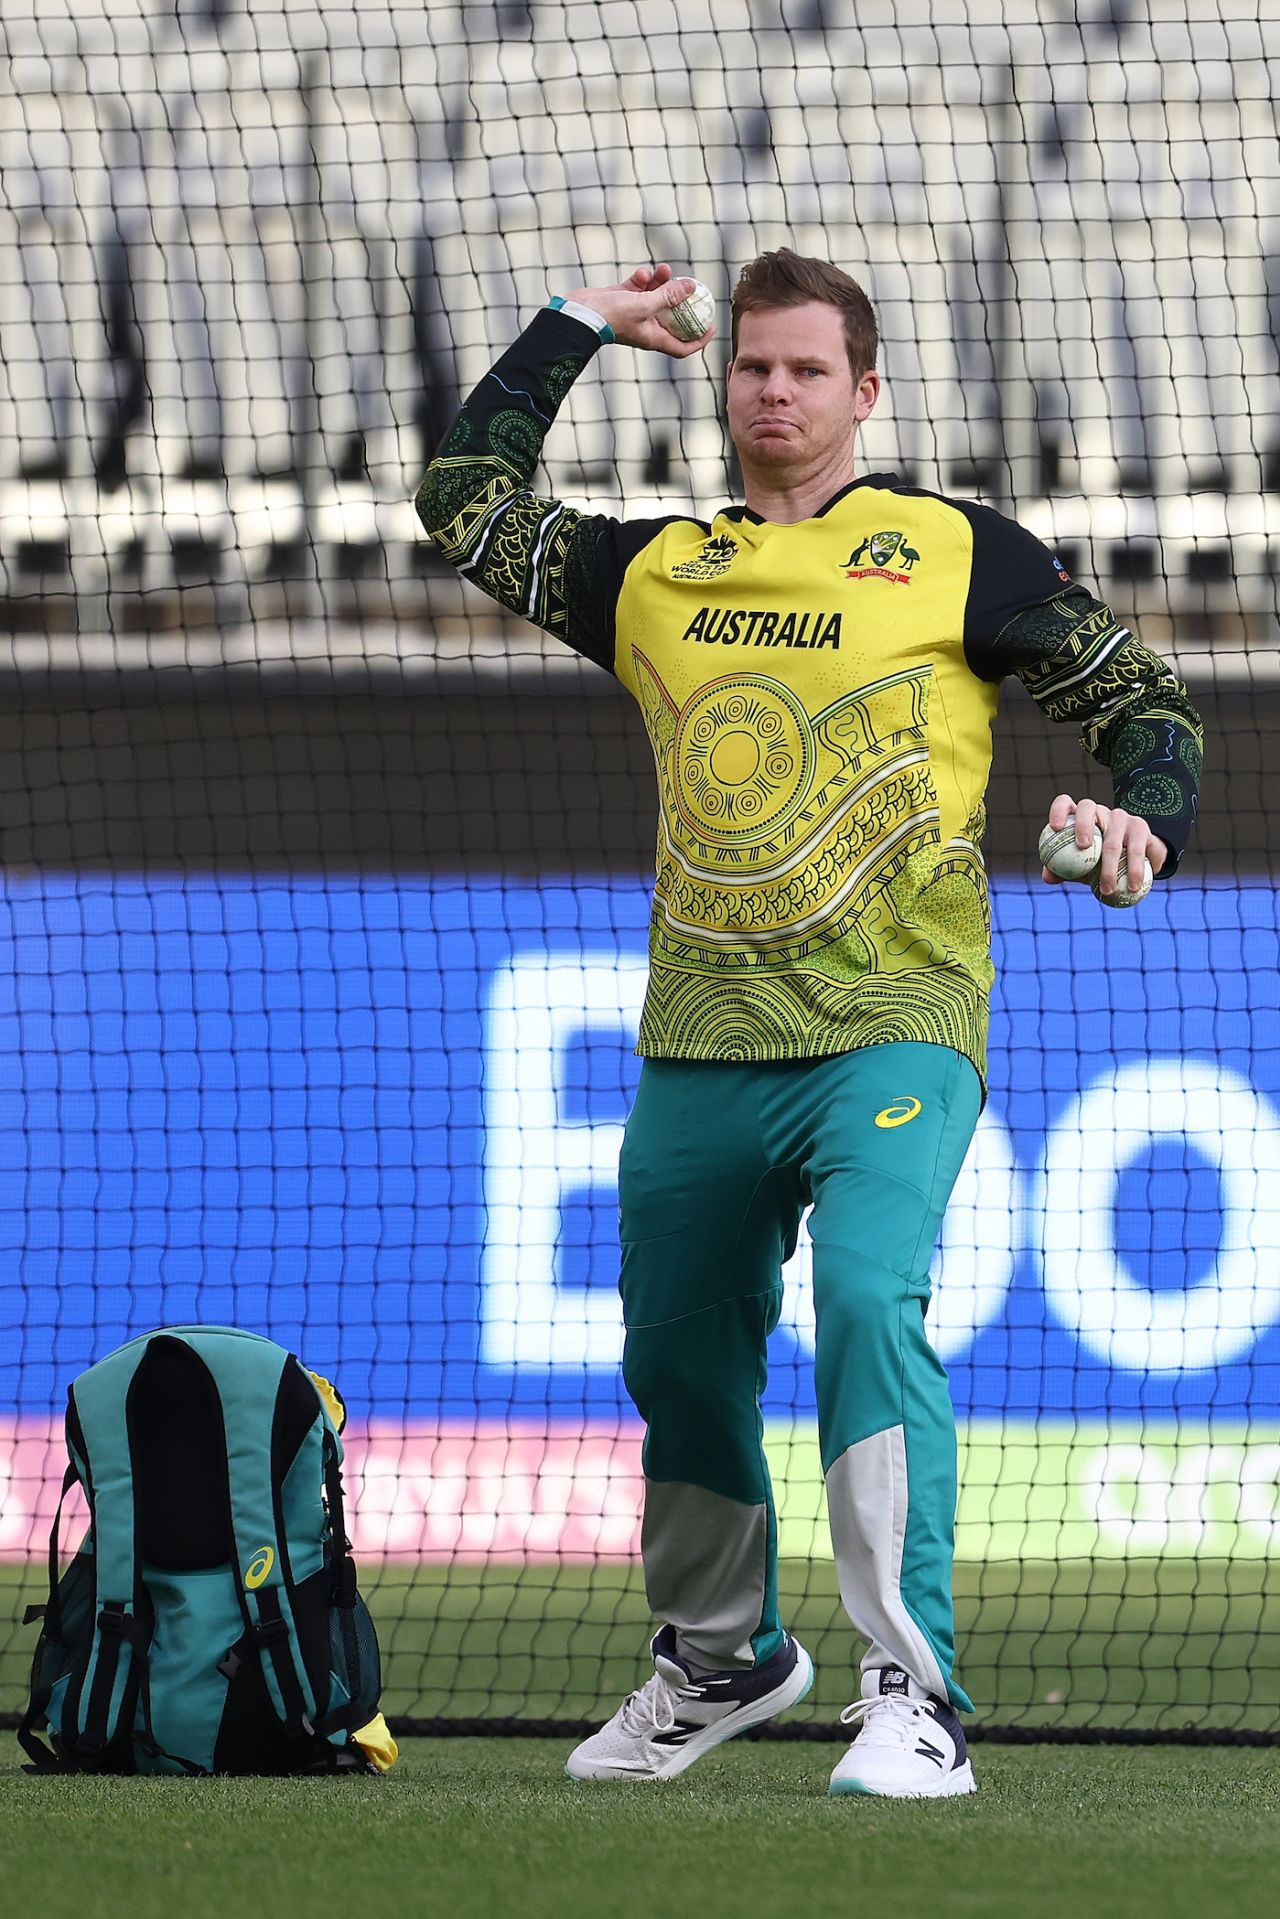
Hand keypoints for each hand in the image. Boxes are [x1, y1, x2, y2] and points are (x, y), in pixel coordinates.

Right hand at [563, 263, 714, 357]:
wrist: (580, 313)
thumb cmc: (611, 316)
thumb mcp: (645, 304)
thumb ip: (669, 295)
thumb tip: (692, 286)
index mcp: (654, 338)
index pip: (683, 347)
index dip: (700, 340)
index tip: (713, 326)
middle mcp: (646, 327)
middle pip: (673, 317)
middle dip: (681, 300)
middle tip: (692, 286)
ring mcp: (634, 312)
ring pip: (656, 296)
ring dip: (662, 282)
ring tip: (663, 269)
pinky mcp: (623, 298)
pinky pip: (640, 287)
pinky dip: (642, 279)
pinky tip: (640, 273)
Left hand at [1041, 793, 1167, 896]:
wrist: (1132, 863)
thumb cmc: (1096, 863)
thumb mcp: (1079, 867)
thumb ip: (1061, 870)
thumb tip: (1048, 878)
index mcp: (1078, 817)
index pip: (1065, 803)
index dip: (1059, 811)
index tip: (1056, 828)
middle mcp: (1098, 811)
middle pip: (1087, 807)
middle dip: (1083, 825)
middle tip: (1082, 847)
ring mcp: (1121, 816)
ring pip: (1113, 837)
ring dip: (1110, 866)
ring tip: (1108, 888)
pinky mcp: (1140, 827)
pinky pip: (1136, 849)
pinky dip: (1134, 870)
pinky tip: (1133, 885)